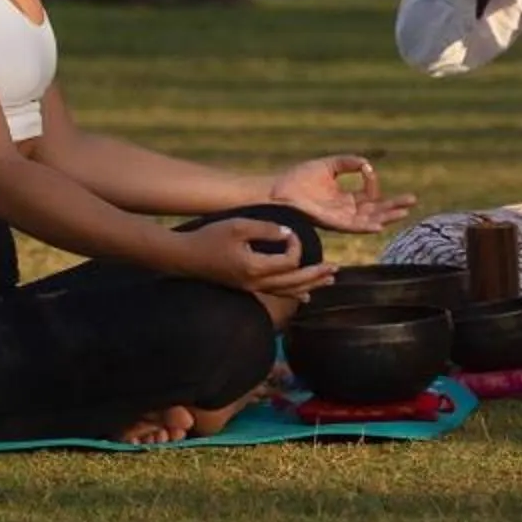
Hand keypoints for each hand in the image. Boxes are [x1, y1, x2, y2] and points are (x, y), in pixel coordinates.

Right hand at [174, 214, 336, 303]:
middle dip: (316, 275)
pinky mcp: (247, 288)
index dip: (296, 245)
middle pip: (294, 283)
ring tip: (329, 281)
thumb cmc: (210, 238)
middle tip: (336, 269)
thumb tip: (289, 234)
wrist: (186, 257)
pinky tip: (305, 295)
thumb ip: (266, 229)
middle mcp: (256, 283)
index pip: (289, 262)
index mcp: (255, 268)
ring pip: (287, 292)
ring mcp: (251, 288)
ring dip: (310, 284)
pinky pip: (276, 294)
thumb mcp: (239, 226)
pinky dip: (294, 294)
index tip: (291, 231)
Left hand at [269, 154, 416, 234]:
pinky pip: (353, 227)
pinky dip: (367, 226)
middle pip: (376, 211)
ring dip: (387, 216)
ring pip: (369, 220)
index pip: (370, 196)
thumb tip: (366, 163)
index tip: (369, 170)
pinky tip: (380, 224)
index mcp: (345, 199)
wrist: (278, 190)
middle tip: (413, 200)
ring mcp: (340, 219)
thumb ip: (347, 163)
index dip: (374, 184)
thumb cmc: (298, 178)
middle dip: (394, 206)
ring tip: (405, 211)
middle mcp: (346, 211)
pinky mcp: (332, 223)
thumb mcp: (328, 165)